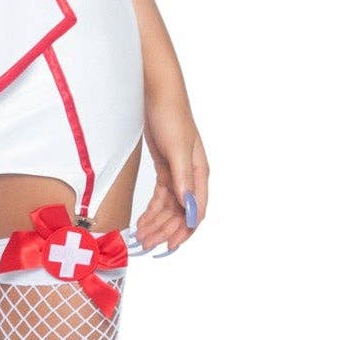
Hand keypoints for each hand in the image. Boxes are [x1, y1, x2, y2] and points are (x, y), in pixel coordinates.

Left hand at [135, 74, 207, 254]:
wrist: (156, 94)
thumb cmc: (171, 116)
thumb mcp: (177, 148)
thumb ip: (183, 179)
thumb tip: (189, 207)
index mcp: (200, 173)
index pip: (197, 210)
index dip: (184, 230)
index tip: (169, 245)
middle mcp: (191, 177)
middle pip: (181, 213)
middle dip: (165, 230)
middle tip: (145, 243)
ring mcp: (177, 174)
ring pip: (169, 208)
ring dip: (156, 223)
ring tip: (140, 237)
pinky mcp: (165, 169)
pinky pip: (160, 198)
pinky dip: (152, 211)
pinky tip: (142, 221)